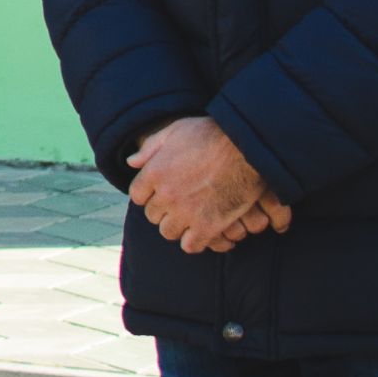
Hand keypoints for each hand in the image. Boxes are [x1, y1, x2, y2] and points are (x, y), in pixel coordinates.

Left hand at [128, 117, 286, 252]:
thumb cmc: (211, 134)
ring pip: (168, 232)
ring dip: (177, 227)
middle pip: (153, 216)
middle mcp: (165, 195)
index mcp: (154, 173)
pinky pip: (191, 245)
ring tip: (190, 219)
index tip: (159, 193)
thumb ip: (151, 147)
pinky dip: (195, 241)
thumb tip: (131, 162)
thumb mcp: (175, 131)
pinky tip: (204, 232)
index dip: (148, 195)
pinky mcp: (208, 226)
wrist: (245, 147)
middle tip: (179, 205)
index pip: (137, 195)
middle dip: (163, 211)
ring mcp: (185, 212)